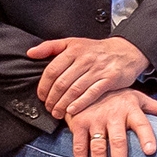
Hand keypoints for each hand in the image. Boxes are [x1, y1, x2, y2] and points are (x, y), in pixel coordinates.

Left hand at [27, 35, 149, 117]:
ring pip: (75, 90)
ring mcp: (98, 69)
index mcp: (73, 50)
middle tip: (49, 108)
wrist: (126, 51)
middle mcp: (85, 59)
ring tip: (58, 113)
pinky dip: (80, 104)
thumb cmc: (96, 50)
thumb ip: (50, 47)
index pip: (52, 70)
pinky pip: (91, 94)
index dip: (44, 86)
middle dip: (52, 99)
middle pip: (62, 83)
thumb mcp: (73, 43)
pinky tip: (72, 110)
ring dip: (63, 104)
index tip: (41, 96)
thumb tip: (30, 53)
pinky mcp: (110, 79)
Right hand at [61, 87, 156, 156]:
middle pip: (118, 140)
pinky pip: (79, 145)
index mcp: (131, 109)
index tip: (151, 152)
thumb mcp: (139, 98)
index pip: (142, 124)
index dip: (147, 137)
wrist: (89, 83)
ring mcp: (94, 119)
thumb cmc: (120, 96)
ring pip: (97, 146)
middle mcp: (113, 114)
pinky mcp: (78, 123)